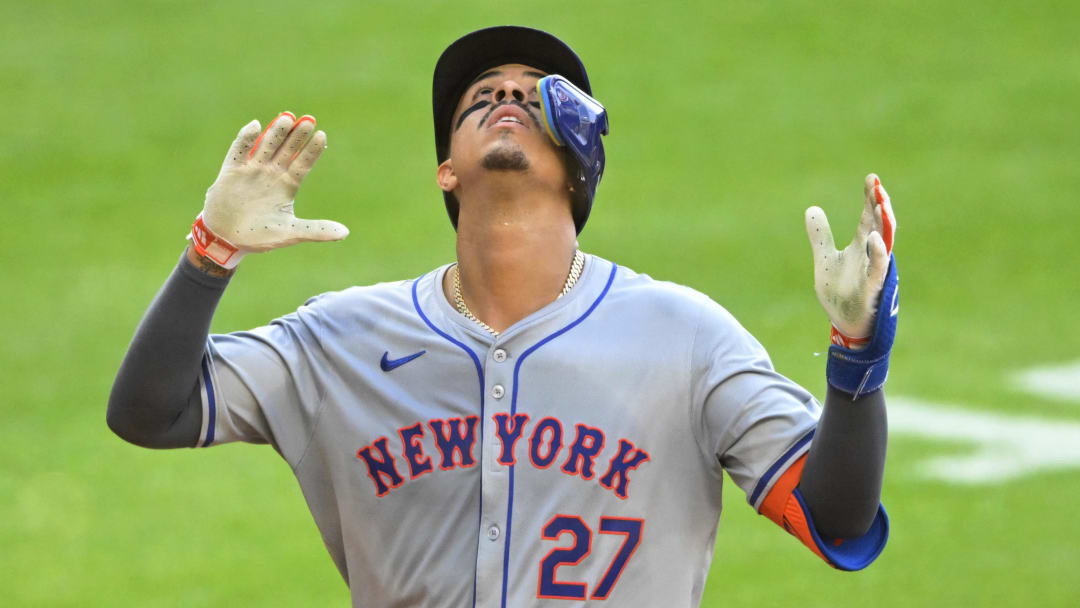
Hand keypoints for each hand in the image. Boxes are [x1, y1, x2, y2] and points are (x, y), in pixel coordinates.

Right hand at [190, 112, 348, 267]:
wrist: (227, 239)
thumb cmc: (260, 235)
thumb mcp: (290, 233)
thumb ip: (316, 230)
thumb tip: (345, 233)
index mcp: (287, 185)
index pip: (303, 164)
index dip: (312, 151)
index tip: (322, 136)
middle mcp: (272, 173)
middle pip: (287, 150)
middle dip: (297, 136)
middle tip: (309, 120)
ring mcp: (252, 170)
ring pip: (266, 146)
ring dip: (276, 133)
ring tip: (288, 118)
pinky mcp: (232, 171)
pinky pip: (239, 151)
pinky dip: (246, 138)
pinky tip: (256, 126)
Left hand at [804, 174, 895, 348]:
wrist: (844, 325)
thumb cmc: (840, 292)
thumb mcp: (825, 259)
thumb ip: (820, 236)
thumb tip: (811, 208)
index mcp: (861, 247)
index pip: (868, 217)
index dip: (870, 198)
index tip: (871, 178)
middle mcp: (870, 255)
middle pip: (879, 224)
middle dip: (880, 204)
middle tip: (877, 184)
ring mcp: (873, 271)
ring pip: (884, 242)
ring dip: (883, 223)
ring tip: (881, 202)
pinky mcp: (872, 288)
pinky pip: (878, 268)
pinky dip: (877, 253)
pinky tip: (873, 237)